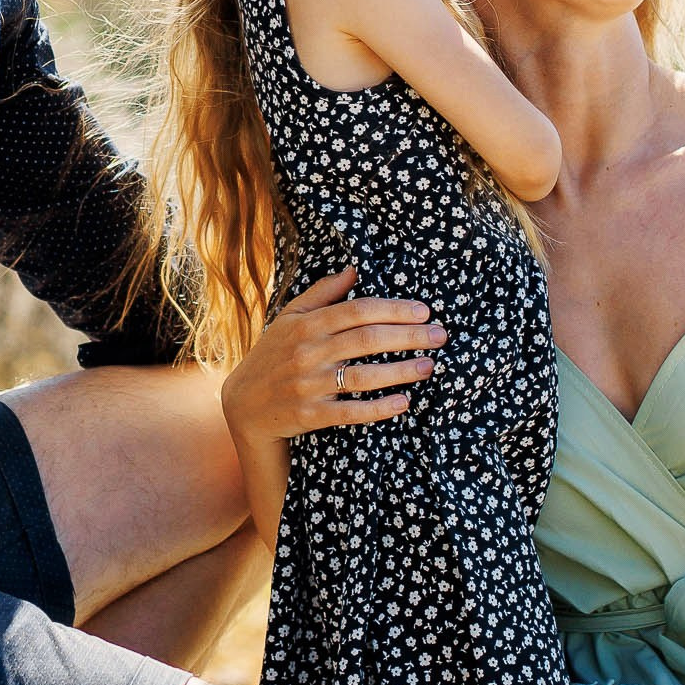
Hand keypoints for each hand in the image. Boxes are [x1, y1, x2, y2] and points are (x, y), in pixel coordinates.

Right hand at [221, 267, 444, 444]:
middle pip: (368, 340)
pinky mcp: (311, 414)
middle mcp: (308, 352)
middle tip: (441, 336)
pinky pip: (351, 411)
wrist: (243, 404)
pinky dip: (379, 408)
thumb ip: (322, 293)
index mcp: (306, 325)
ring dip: (401, 371)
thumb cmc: (272, 356)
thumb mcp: (289, 318)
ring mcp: (309, 385)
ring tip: (429, 366)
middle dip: (409, 337)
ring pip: (364, 376)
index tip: (424, 311)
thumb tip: (355, 270)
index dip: (394, 309)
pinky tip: (403, 402)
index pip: (358, 310)